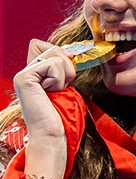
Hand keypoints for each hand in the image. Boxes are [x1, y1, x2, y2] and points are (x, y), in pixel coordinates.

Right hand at [13, 40, 76, 178]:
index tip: (63, 79)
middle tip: (60, 87)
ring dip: (65, 75)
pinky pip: (53, 65)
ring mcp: (22, 74)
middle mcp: (25, 71)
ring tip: (55, 91)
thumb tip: (69, 52)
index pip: (46, 45)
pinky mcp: (24, 78)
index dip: (62, 57)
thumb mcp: (64, 84)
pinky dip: (59, 79)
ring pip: (56, 56)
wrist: (52, 132)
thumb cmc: (61, 112)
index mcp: (34, 72)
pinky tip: (49, 93)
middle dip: (67, 67)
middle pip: (53, 48)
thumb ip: (62, 66)